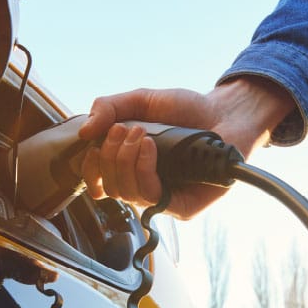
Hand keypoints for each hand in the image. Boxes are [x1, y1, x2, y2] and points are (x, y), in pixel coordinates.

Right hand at [77, 76, 295, 218]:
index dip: (89, 170)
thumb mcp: (141, 101)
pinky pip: (151, 197)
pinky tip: (151, 147)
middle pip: (109, 188)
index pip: (99, 183)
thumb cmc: (186, 110)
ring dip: (125, 160)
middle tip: (125, 129)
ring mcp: (163, 198)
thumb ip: (109, 108)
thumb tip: (83, 132)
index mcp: (130, 167)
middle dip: (110, 156)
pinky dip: (144, 169)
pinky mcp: (181, 207)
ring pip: (126, 194)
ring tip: (141, 135)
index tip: (93, 146)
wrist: (224, 112)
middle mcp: (144, 186)